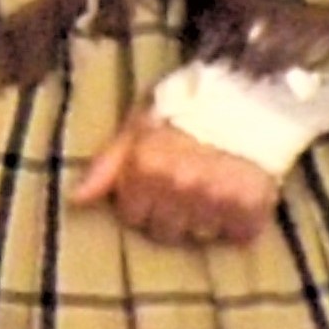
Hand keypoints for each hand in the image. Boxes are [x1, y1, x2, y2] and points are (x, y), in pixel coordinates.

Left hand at [72, 106, 278, 245]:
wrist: (249, 92)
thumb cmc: (185, 106)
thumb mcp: (138, 126)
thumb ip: (107, 165)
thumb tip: (76, 200)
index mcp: (147, 169)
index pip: (133, 217)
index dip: (143, 203)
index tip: (157, 187)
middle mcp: (179, 188)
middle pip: (166, 233)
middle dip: (173, 215)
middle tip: (187, 190)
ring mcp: (216, 199)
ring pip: (202, 235)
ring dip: (206, 220)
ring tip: (214, 191)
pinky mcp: (251, 205)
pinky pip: (240, 236)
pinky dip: (240, 224)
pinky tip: (239, 200)